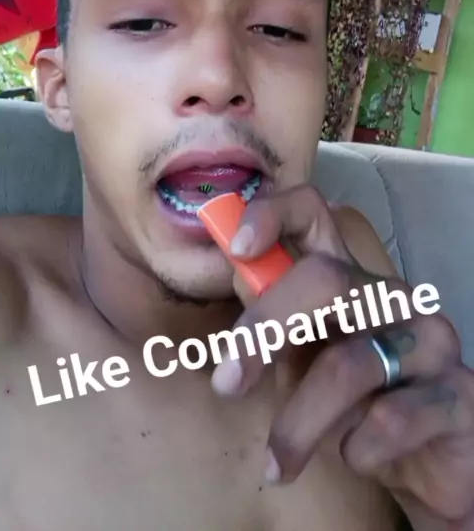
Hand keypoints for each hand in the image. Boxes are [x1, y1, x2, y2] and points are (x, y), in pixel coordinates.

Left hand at [210, 185, 473, 526]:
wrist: (430, 465)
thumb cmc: (355, 402)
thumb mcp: (302, 358)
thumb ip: (274, 317)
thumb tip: (236, 270)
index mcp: (346, 279)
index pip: (313, 212)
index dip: (272, 215)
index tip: (237, 248)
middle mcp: (391, 296)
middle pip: (324, 278)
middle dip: (264, 329)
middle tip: (226, 385)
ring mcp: (430, 341)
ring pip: (348, 365)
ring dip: (299, 424)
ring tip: (278, 463)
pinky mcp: (460, 395)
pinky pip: (390, 420)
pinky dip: (356, 450)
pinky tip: (356, 459)